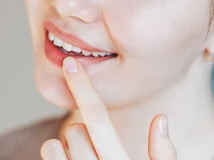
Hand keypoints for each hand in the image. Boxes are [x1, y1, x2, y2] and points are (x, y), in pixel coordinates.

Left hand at [40, 56, 176, 159]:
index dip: (82, 86)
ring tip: (85, 155)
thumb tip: (161, 119)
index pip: (98, 116)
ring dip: (69, 143)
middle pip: (76, 130)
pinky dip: (54, 152)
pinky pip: (49, 155)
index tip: (69, 64)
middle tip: (96, 143)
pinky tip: (68, 157)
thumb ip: (164, 155)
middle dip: (83, 131)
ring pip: (58, 143)